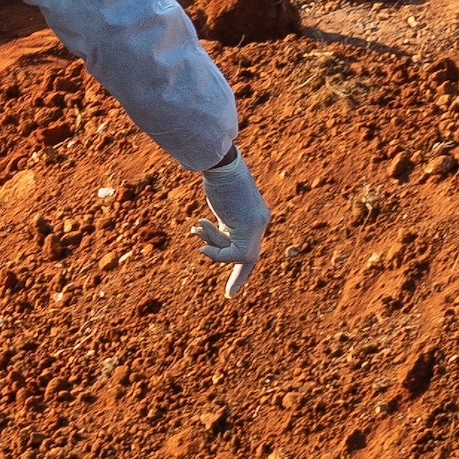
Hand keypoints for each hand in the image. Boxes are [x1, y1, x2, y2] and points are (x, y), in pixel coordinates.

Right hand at [191, 149, 267, 296]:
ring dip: (212, 243)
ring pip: (236, 254)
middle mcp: (261, 221)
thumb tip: (203, 234)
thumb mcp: (220, 205)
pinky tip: (202, 244)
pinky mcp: (251, 228)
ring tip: (197, 226)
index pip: (251, 246)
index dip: (242, 269)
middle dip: (239, 277)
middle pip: (247, 256)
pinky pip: (235, 254)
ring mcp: (258, 225)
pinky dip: (217, 254)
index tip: (232, 289)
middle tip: (230, 296)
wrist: (219, 162)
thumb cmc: (214, 176)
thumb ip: (221, 223)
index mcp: (254, 215)